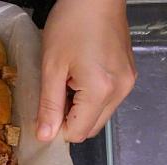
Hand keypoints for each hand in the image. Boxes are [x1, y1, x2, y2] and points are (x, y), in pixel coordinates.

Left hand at [37, 0, 135, 142]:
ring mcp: (127, 82)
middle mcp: (120, 90)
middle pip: (91, 127)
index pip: (78, 132)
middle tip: (51, 98)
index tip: (43, 115)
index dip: (57, 129)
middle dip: (69, 121)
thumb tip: (45, 135)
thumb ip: (49, 105)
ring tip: (64, 84)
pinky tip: (76, 78)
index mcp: (101, 91)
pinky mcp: (127, 74)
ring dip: (79, 109)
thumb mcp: (52, 67)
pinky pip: (107, 99)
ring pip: (99, 114)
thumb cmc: (71, 24)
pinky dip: (90, 98)